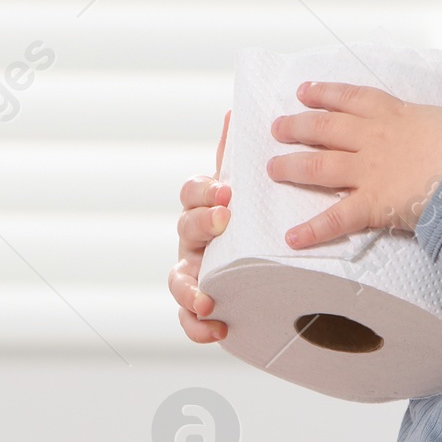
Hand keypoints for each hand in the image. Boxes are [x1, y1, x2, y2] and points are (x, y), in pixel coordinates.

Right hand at [170, 111, 229, 343]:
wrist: (262, 263)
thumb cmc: (247, 220)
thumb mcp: (244, 191)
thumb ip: (236, 159)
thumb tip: (234, 111)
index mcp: (203, 208)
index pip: (192, 193)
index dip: (204, 191)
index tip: (226, 192)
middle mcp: (193, 239)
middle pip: (185, 229)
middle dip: (201, 224)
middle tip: (224, 220)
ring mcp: (193, 271)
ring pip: (178, 278)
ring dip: (190, 287)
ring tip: (207, 298)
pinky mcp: (199, 304)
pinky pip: (189, 319)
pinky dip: (198, 326)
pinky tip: (218, 329)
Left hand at [267, 60, 441, 249]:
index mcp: (394, 115)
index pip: (352, 98)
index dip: (326, 93)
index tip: (303, 92)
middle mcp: (372, 140)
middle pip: (325, 129)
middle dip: (298, 127)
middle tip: (276, 128)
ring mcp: (367, 172)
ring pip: (319, 166)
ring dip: (292, 167)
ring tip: (271, 168)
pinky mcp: (370, 205)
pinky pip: (335, 219)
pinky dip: (312, 230)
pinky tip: (290, 238)